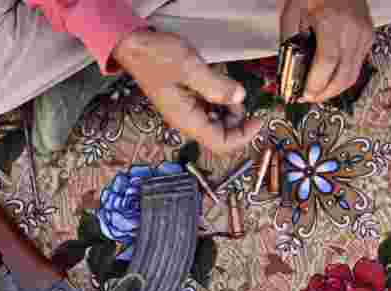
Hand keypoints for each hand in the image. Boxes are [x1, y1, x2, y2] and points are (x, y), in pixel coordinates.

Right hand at [112, 29, 261, 153]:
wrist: (132, 46)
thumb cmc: (157, 56)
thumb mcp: (190, 68)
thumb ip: (217, 86)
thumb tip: (241, 97)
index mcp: (187, 120)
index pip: (221, 144)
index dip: (244, 136)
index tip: (259, 119)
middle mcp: (187, 122)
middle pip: (221, 135)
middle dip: (237, 120)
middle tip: (239, 93)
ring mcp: (186, 112)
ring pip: (217, 122)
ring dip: (229, 108)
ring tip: (227, 84)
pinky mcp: (187, 101)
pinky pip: (210, 109)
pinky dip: (220, 100)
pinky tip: (217, 82)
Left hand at [280, 0, 373, 102]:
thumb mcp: (292, 11)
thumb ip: (289, 42)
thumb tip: (289, 72)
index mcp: (331, 21)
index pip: (328, 62)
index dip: (316, 83)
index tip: (304, 94)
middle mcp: (352, 30)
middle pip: (344, 75)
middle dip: (326, 93)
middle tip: (310, 98)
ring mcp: (364, 34)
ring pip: (354, 74)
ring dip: (335, 88)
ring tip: (318, 91)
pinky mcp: (369, 36)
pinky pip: (358, 64)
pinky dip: (343, 75)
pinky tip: (330, 77)